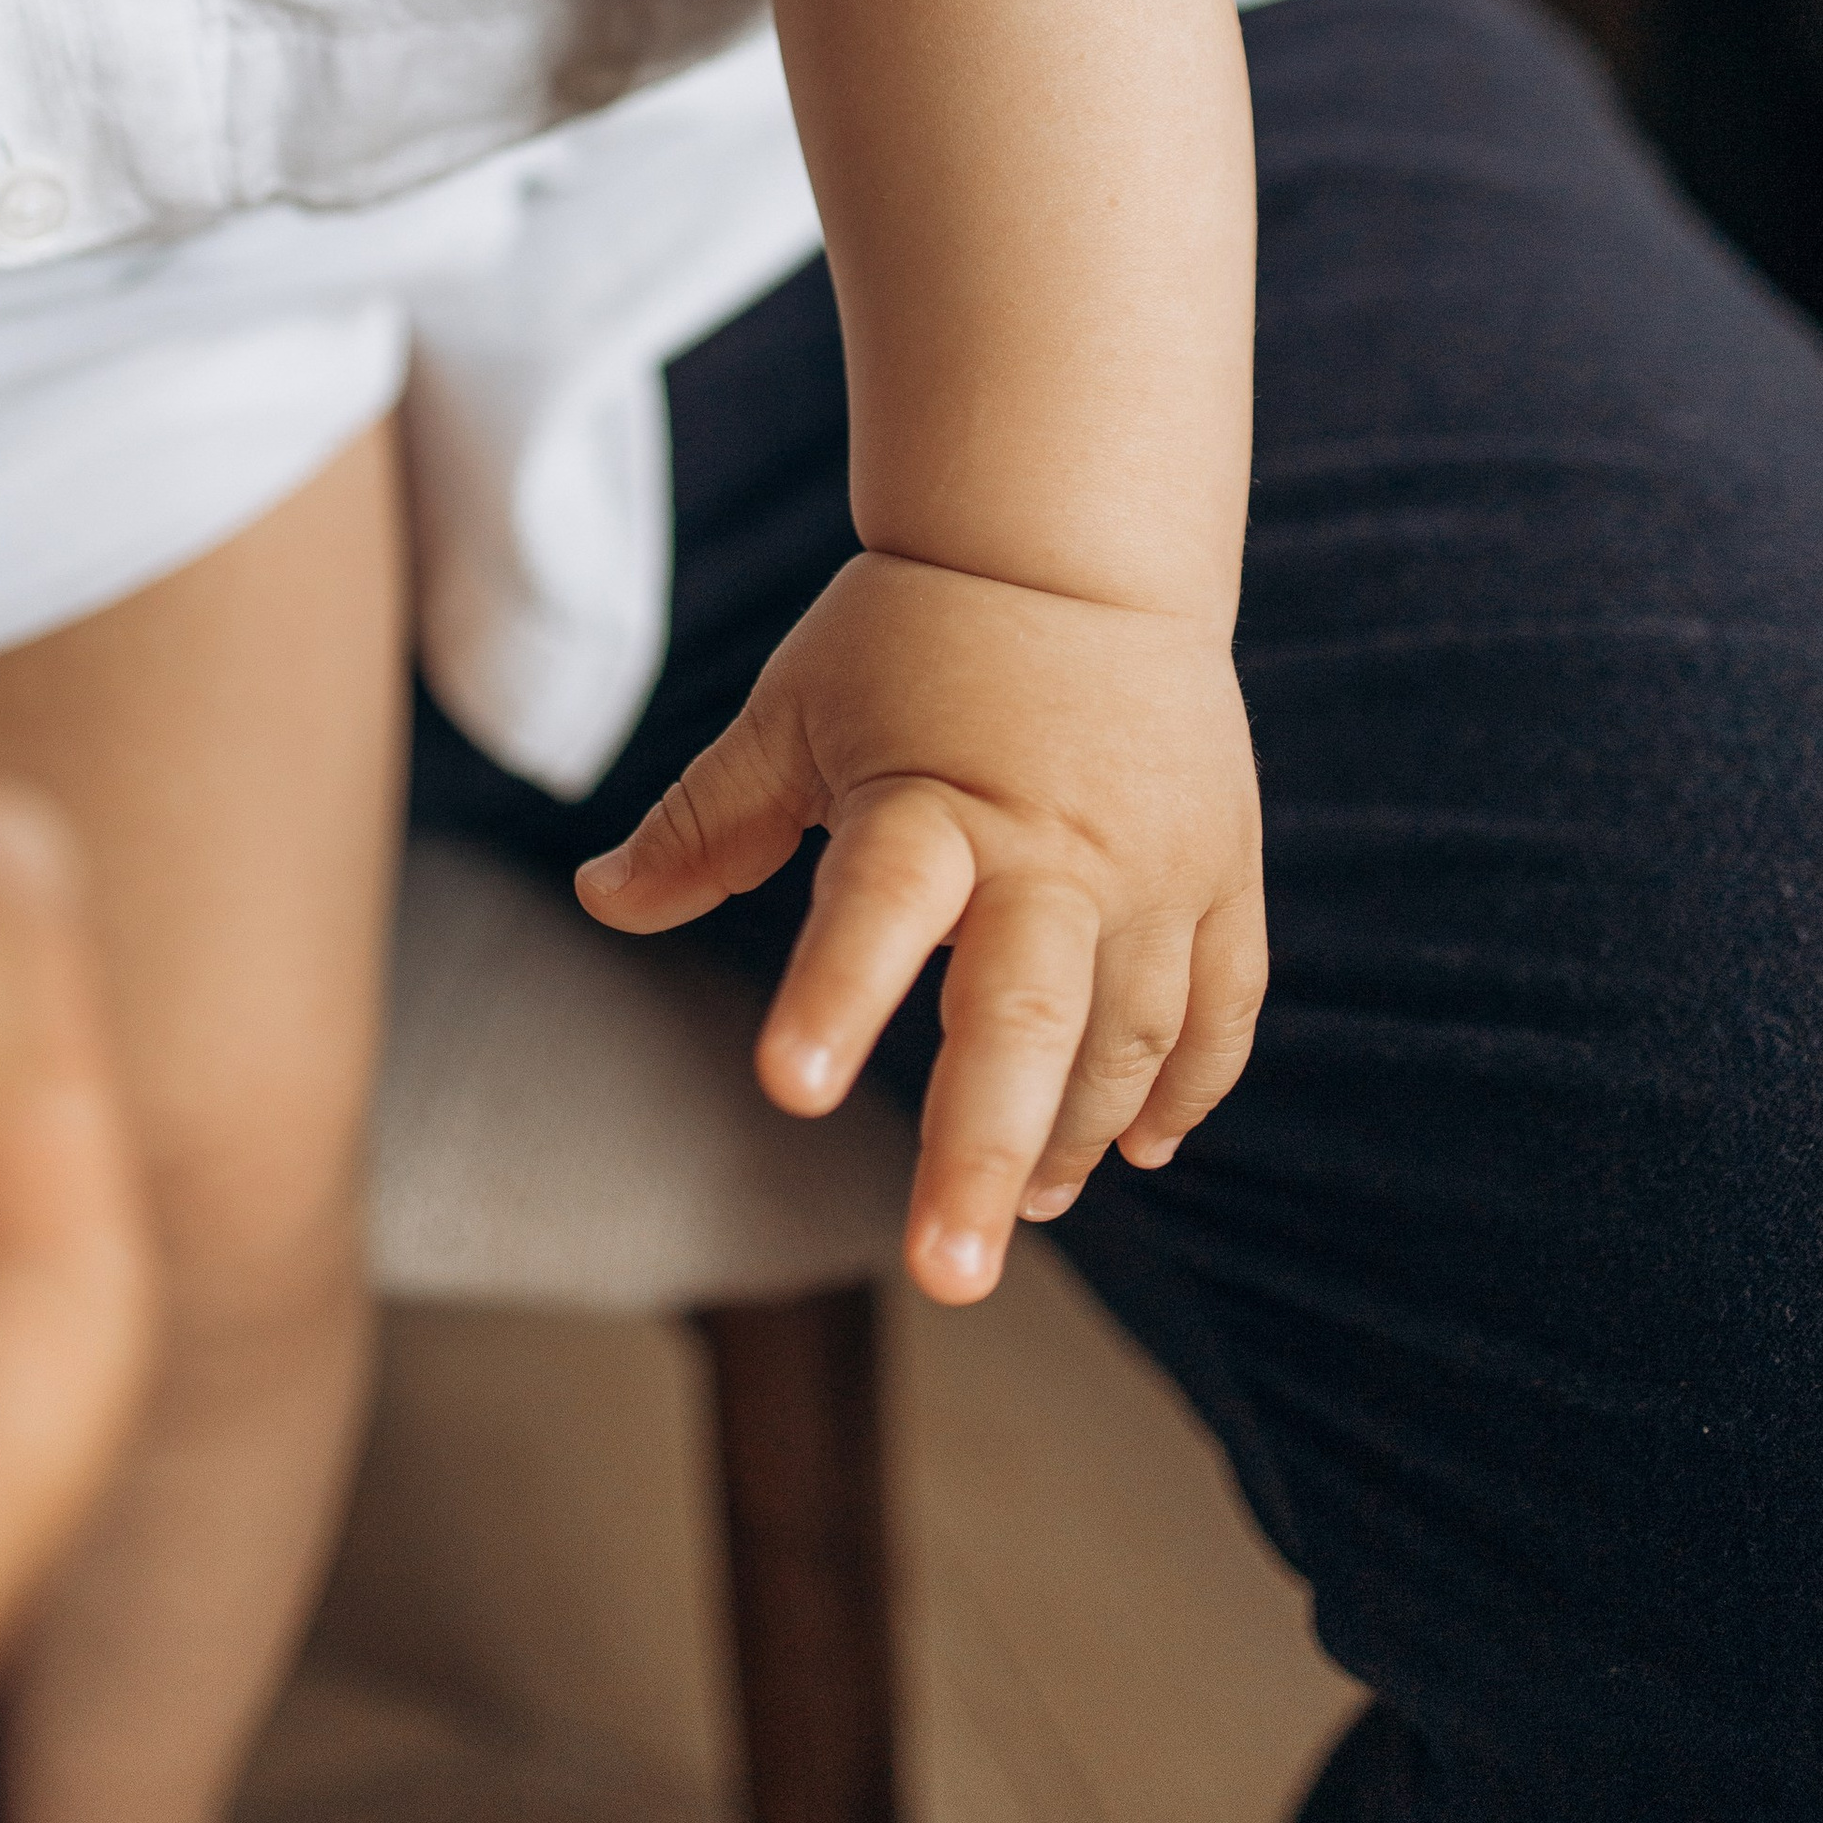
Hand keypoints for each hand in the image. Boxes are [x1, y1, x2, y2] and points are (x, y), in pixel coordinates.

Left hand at [577, 552, 1265, 1305]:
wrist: (1081, 547)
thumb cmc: (914, 633)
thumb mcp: (796, 710)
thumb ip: (709, 821)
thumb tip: (598, 902)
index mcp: (935, 803)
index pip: (878, 907)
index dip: (834, 995)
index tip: (784, 1090)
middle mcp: (1057, 848)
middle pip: (1027, 1016)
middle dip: (985, 1151)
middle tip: (948, 1275)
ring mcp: (1158, 867)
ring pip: (1128, 1038)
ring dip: (1076, 1137)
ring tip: (1027, 1216)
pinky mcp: (1224, 871)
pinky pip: (1220, 1007)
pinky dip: (1185, 1087)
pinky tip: (1139, 1150)